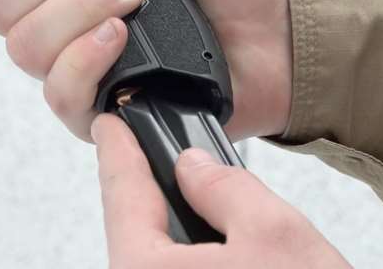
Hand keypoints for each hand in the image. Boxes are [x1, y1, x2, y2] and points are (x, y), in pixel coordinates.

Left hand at [92, 114, 349, 268]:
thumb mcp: (273, 232)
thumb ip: (225, 186)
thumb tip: (193, 166)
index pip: (122, 195)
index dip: (117, 150)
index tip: (108, 127)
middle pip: (132, 230)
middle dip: (144, 187)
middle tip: (149, 149)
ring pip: (152, 258)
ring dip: (169, 224)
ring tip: (188, 192)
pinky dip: (183, 254)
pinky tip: (206, 242)